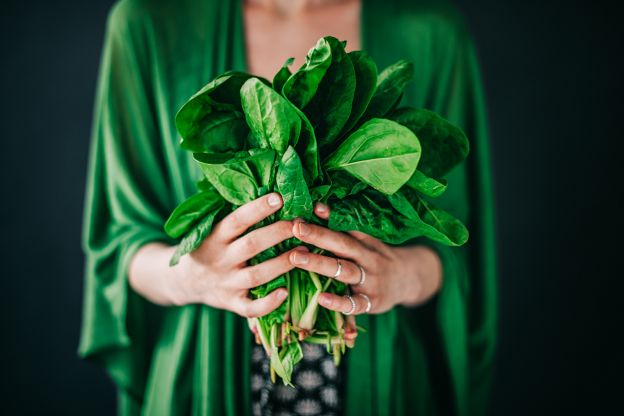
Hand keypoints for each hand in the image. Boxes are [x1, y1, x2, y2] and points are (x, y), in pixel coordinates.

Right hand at [170, 193, 305, 317]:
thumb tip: (267, 187)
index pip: (236, 220)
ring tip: (305, 252)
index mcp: (214, 237)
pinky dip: (268, 303)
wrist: (184, 281)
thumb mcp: (212, 229)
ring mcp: (226, 283)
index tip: (279, 197)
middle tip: (301, 224)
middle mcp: (220, 259)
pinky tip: (285, 292)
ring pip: (257, 275)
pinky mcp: (231, 303)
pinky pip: (250, 308)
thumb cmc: (209, 247)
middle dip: (278, 233)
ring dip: (282, 264)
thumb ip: (235, 217)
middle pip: (252, 245)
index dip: (258, 209)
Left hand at [288, 203, 442, 315]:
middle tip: (295, 228)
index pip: (346, 227)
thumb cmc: (376, 258)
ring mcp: (370, 281)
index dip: (329, 217)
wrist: (408, 281)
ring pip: (344, 271)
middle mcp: (368, 258)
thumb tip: (316, 207)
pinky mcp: (371, 303)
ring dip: (319, 263)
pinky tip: (320, 298)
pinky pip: (354, 304)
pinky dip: (338, 302)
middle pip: (342, 245)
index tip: (310, 207)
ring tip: (295, 257)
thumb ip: (342, 229)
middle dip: (318, 235)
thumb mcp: (365, 241)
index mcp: (365, 242)